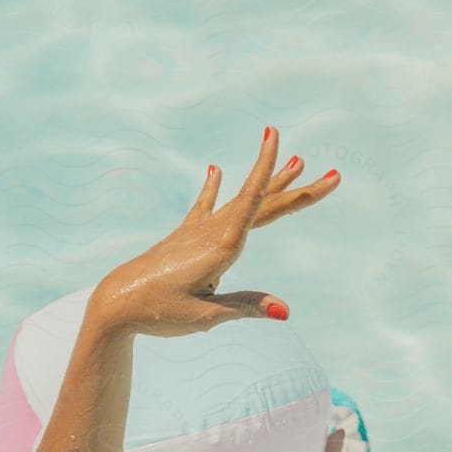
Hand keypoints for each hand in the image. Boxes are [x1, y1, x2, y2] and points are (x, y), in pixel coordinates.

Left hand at [88, 132, 338, 338]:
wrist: (116, 305)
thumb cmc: (158, 313)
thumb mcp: (205, 316)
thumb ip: (246, 308)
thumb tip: (287, 312)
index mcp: (222, 246)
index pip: (255, 202)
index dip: (269, 169)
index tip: (276, 135)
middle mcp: (212, 231)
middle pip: (263, 204)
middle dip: (298, 190)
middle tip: (335, 175)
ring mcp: (197, 231)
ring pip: (241, 202)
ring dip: (269, 182)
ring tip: (296, 162)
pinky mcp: (184, 237)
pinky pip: (204, 208)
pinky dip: (212, 189)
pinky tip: (215, 170)